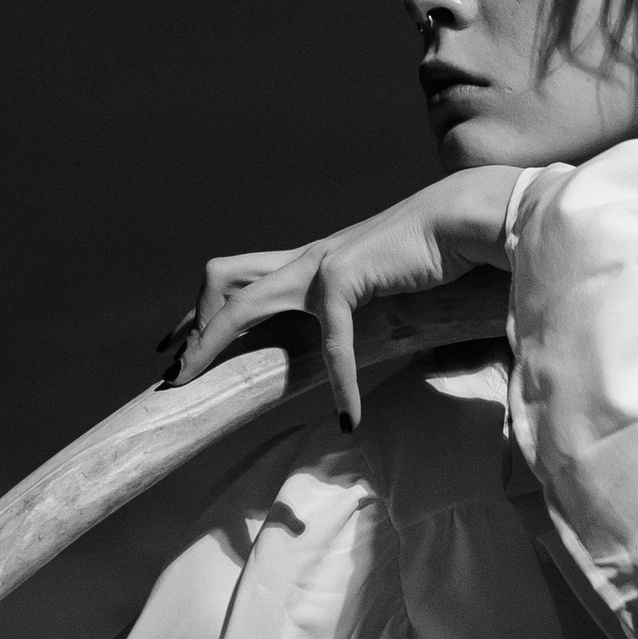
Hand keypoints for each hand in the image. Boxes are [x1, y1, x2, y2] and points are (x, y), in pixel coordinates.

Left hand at [163, 168, 523, 429]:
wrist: (465, 220)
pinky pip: (332, 342)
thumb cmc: (435, 253)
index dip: (197, 310)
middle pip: (218, 277)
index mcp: (307, 259)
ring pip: (243, 303)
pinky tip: (350, 419)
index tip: (172, 345)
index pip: (233, 275)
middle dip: (190, 327)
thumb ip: (361, 302)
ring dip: (214, 344)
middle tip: (174, 374)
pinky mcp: (346, 278)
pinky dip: (342, 384)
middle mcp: (303, 258)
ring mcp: (319, 265)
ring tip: (198, 385)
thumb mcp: (385, 282)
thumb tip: (357, 333)